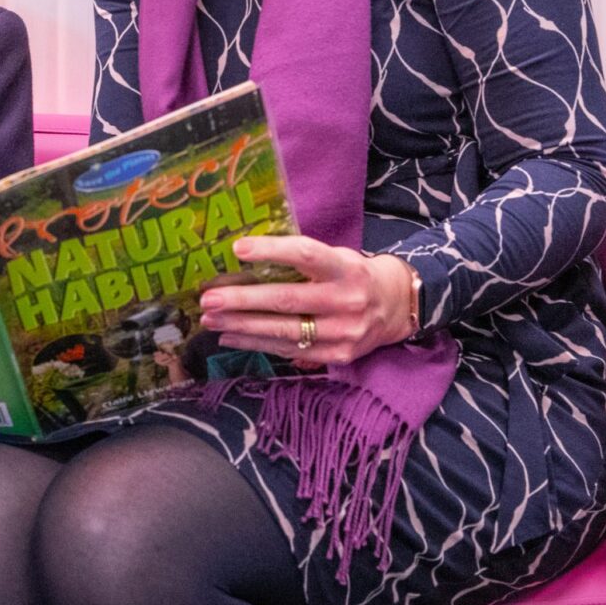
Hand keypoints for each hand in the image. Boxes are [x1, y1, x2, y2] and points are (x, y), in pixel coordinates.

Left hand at [199, 235, 415, 365]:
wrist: (396, 307)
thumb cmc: (355, 275)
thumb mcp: (338, 258)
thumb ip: (303, 260)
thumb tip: (245, 258)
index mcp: (346, 269)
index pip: (306, 255)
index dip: (272, 251)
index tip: (237, 248)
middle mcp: (347, 301)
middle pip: (287, 301)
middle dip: (243, 300)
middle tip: (209, 299)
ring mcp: (344, 333)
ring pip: (284, 331)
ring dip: (242, 327)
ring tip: (210, 320)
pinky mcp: (338, 355)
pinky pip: (290, 351)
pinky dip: (256, 344)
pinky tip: (231, 337)